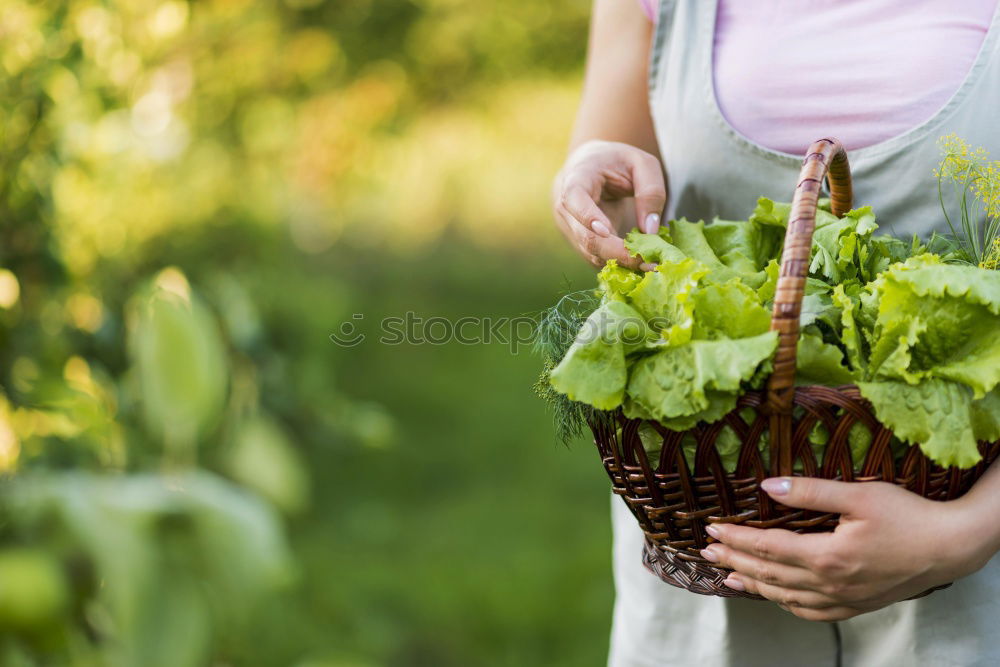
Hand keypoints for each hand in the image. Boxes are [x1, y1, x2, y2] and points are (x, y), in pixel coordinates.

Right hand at [552, 140, 665, 268]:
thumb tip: (650, 230)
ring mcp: (569, 228)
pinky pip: (596, 258)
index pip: (573, 198)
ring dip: (620, 262)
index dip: (587, 216)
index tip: (607, 231)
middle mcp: (566, 206)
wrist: (591, 167)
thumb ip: (651, 192)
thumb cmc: (617, 162)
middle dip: (617, 252)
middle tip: (648, 262)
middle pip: (585, 236)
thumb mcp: (642, 164)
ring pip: (590, 253)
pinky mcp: (578, 242)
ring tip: (650, 264)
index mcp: (577, 178)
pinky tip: (639, 262)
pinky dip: (617, 263)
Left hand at [700, 477, 995, 620]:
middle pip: (770, 573)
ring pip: (786, 596)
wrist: (951, 548)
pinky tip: (774, 596)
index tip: (711, 528)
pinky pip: (811, 612)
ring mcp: (843, 599)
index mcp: (827, 557)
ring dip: (753, 584)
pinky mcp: (856, 605)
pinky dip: (785, 603)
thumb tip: (768, 486)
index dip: (737, 538)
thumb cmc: (908, 516)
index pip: (768, 548)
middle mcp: (830, 584)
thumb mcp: (859, 495)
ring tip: (727, 574)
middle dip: (734, 559)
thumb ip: (812, 492)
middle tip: (706, 549)